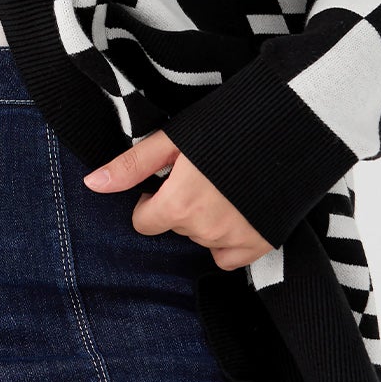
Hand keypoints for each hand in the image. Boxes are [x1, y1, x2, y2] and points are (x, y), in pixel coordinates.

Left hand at [83, 128, 275, 271]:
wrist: (289, 124)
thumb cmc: (226, 124)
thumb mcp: (173, 139)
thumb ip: (132, 166)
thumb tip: (91, 184)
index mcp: (180, 204)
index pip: (145, 223)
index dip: (151, 201)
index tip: (167, 181)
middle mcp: (206, 229)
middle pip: (177, 227)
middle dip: (182, 205)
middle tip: (203, 175)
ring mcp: (236, 239)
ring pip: (202, 239)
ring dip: (205, 219)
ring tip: (224, 185)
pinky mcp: (262, 243)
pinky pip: (229, 257)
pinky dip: (228, 240)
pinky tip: (237, 210)